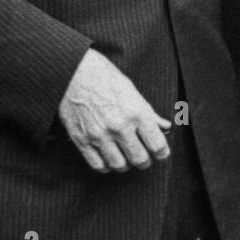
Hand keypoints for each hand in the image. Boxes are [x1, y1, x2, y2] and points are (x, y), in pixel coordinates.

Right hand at [58, 49, 171, 173]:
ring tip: (126, 158)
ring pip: (119, 165)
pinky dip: (106, 166)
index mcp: (137, 113)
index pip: (157, 145)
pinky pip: (97, 165)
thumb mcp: (133, 92)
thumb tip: (165, 126)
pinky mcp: (81, 140)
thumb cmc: (106, 79)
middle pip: (140, 159)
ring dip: (126, 165)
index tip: (161, 154)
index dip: (162, 153)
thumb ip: (149, 113)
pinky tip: (109, 159)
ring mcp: (99, 135)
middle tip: (144, 158)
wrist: (74, 73)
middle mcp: (119, 126)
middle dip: (145, 161)